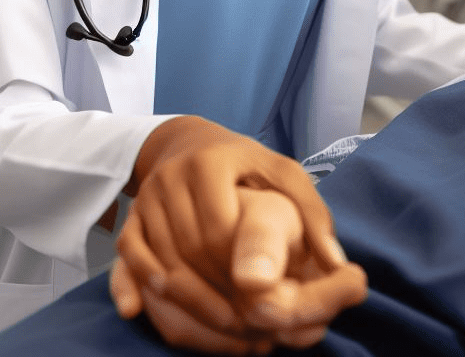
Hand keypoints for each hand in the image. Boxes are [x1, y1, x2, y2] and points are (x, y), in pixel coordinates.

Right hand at [109, 117, 364, 350]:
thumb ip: (312, 212)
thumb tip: (334, 263)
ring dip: (189, 298)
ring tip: (223, 323)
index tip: (263, 295)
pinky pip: (129, 255)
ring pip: (162, 258)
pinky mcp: (132, 213)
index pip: (220, 229)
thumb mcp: (282, 173)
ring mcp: (148, 195)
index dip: (240, 269)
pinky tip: (165, 304)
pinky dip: (141, 284)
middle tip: (245, 321)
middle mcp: (172, 176)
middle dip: (217, 289)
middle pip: (190, 248)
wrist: (188, 141)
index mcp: (210, 162)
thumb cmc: (244, 163)